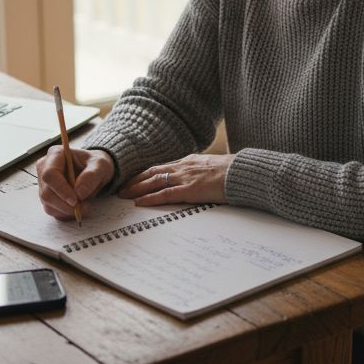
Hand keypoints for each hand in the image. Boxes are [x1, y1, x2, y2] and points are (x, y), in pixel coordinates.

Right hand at [37, 146, 113, 220]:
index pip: (49, 174)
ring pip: (48, 204)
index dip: (61, 189)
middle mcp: (45, 168)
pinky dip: (66, 213)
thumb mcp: (100, 165)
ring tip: (85, 207)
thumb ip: (91, 176)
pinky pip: (52, 210)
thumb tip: (79, 193)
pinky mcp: (48, 196)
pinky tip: (78, 209)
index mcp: (55, 154)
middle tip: (84, 207)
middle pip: (46, 192)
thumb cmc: (96, 164)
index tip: (75, 200)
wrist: (95, 171)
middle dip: (65, 204)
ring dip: (67, 210)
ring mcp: (44, 184)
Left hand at [117, 153, 233, 206]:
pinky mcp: (189, 189)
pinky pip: (165, 194)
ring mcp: (185, 177)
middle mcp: (183, 167)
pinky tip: (139, 202)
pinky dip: (150, 198)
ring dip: (136, 189)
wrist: (243, 172)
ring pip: (154, 182)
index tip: (134, 179)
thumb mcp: (213, 167)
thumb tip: (196, 179)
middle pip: (152, 172)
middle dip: (135, 181)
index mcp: (189, 161)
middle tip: (121, 188)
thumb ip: (200, 171)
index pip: (161, 167)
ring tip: (124, 196)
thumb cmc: (233, 172)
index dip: (145, 174)